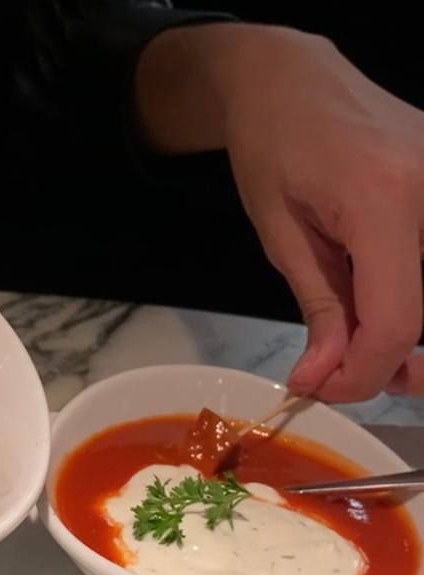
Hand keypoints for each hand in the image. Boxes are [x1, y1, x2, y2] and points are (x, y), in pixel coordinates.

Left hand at [135, 24, 423, 402]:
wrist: (292, 79)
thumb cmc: (272, 145)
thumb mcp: (282, 236)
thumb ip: (318, 308)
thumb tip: (323, 376)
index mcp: (385, 200)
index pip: (397, 320)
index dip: (363, 372)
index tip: (325, 390)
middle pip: (423, 314)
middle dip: (382, 361)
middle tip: (340, 379)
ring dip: (398, 336)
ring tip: (351, 350)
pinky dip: (408, 300)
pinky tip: (375, 314)